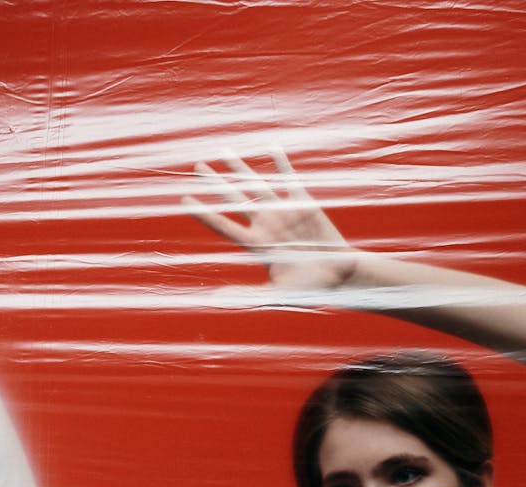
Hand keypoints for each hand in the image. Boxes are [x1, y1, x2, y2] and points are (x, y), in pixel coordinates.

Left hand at [184, 149, 356, 289]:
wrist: (340, 276)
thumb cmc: (309, 289)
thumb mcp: (277, 294)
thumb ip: (247, 296)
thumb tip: (214, 300)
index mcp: (255, 244)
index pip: (222, 224)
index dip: (203, 212)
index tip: (184, 199)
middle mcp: (265, 224)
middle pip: (233, 198)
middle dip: (215, 182)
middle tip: (198, 166)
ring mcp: (283, 212)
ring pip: (256, 185)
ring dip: (240, 169)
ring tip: (224, 153)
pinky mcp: (303, 204)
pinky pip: (289, 179)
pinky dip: (281, 164)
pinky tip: (272, 147)